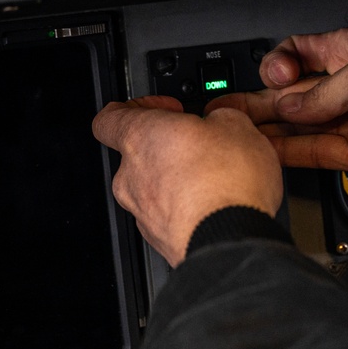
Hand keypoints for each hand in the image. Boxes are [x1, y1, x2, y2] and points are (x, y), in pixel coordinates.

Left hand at [92, 96, 283, 266]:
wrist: (231, 240)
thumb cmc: (226, 184)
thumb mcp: (238, 126)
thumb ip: (220, 116)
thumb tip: (222, 121)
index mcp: (140, 137)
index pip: (109, 118)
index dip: (135, 108)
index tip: (163, 109)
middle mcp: (131, 175)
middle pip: (139, 154)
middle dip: (172, 148)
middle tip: (204, 145)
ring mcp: (143, 212)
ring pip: (156, 187)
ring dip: (182, 180)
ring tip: (220, 179)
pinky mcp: (160, 239)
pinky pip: (171, 215)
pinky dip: (190, 208)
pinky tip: (220, 205)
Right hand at [207, 23, 347, 186]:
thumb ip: (324, 92)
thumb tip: (290, 106)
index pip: (300, 51)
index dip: (279, 62)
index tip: (271, 75)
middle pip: (294, 93)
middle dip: (261, 99)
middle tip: (227, 109)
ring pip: (300, 125)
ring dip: (268, 129)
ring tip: (233, 132)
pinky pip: (316, 152)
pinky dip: (291, 152)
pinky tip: (265, 151)